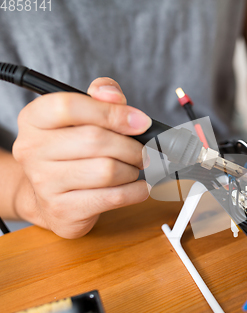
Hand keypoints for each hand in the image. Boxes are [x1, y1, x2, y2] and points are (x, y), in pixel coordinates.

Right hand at [13, 78, 151, 237]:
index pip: (68, 106)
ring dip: (132, 169)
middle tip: (143, 151)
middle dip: (131, 146)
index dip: (111, 112)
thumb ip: (101, 99)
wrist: (50, 196)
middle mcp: (32, 150)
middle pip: (96, 140)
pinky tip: (139, 187)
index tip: (140, 122)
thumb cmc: (73, 151)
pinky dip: (137, 191)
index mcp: (34, 120)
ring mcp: (44, 183)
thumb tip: (113, 95)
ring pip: (108, 170)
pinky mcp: (63, 210)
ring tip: (133, 169)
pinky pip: (114, 197)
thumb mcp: (83, 118)